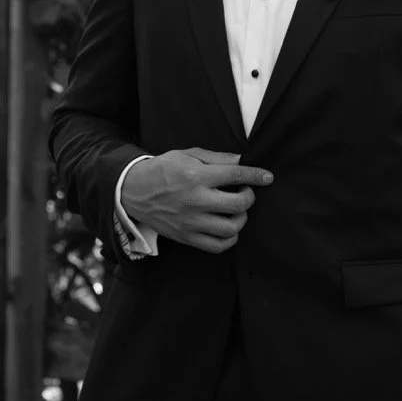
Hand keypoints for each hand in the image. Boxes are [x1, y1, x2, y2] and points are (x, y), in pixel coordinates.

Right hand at [121, 148, 272, 253]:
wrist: (133, 191)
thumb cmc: (163, 169)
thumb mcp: (188, 154)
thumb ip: (218, 158)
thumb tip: (244, 161)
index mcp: (196, 175)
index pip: (235, 175)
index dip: (256, 175)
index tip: (268, 177)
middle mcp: (195, 200)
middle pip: (238, 205)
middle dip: (249, 197)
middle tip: (244, 193)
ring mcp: (190, 222)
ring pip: (231, 229)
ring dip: (241, 219)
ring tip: (235, 211)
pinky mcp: (186, 237)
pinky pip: (217, 246)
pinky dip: (230, 238)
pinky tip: (227, 227)